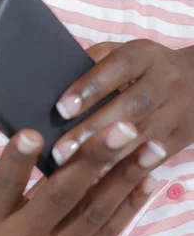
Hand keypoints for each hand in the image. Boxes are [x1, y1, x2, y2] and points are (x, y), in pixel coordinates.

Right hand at [0, 123, 166, 235]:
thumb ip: (10, 191)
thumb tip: (50, 145)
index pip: (2, 187)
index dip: (16, 161)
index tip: (32, 134)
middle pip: (59, 196)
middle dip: (92, 160)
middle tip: (122, 128)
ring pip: (93, 212)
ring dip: (125, 177)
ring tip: (150, 148)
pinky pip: (108, 233)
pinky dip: (130, 204)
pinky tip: (149, 180)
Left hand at [52, 40, 193, 165]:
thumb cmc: (142, 69)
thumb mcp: (123, 54)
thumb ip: (93, 63)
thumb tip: (54, 85)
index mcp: (146, 55)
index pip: (118, 67)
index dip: (90, 87)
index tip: (62, 109)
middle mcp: (166, 80)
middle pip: (130, 105)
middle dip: (93, 129)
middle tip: (60, 151)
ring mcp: (179, 110)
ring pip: (142, 135)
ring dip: (107, 154)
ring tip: (73, 169)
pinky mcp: (183, 137)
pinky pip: (153, 157)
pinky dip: (125, 170)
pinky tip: (98, 181)